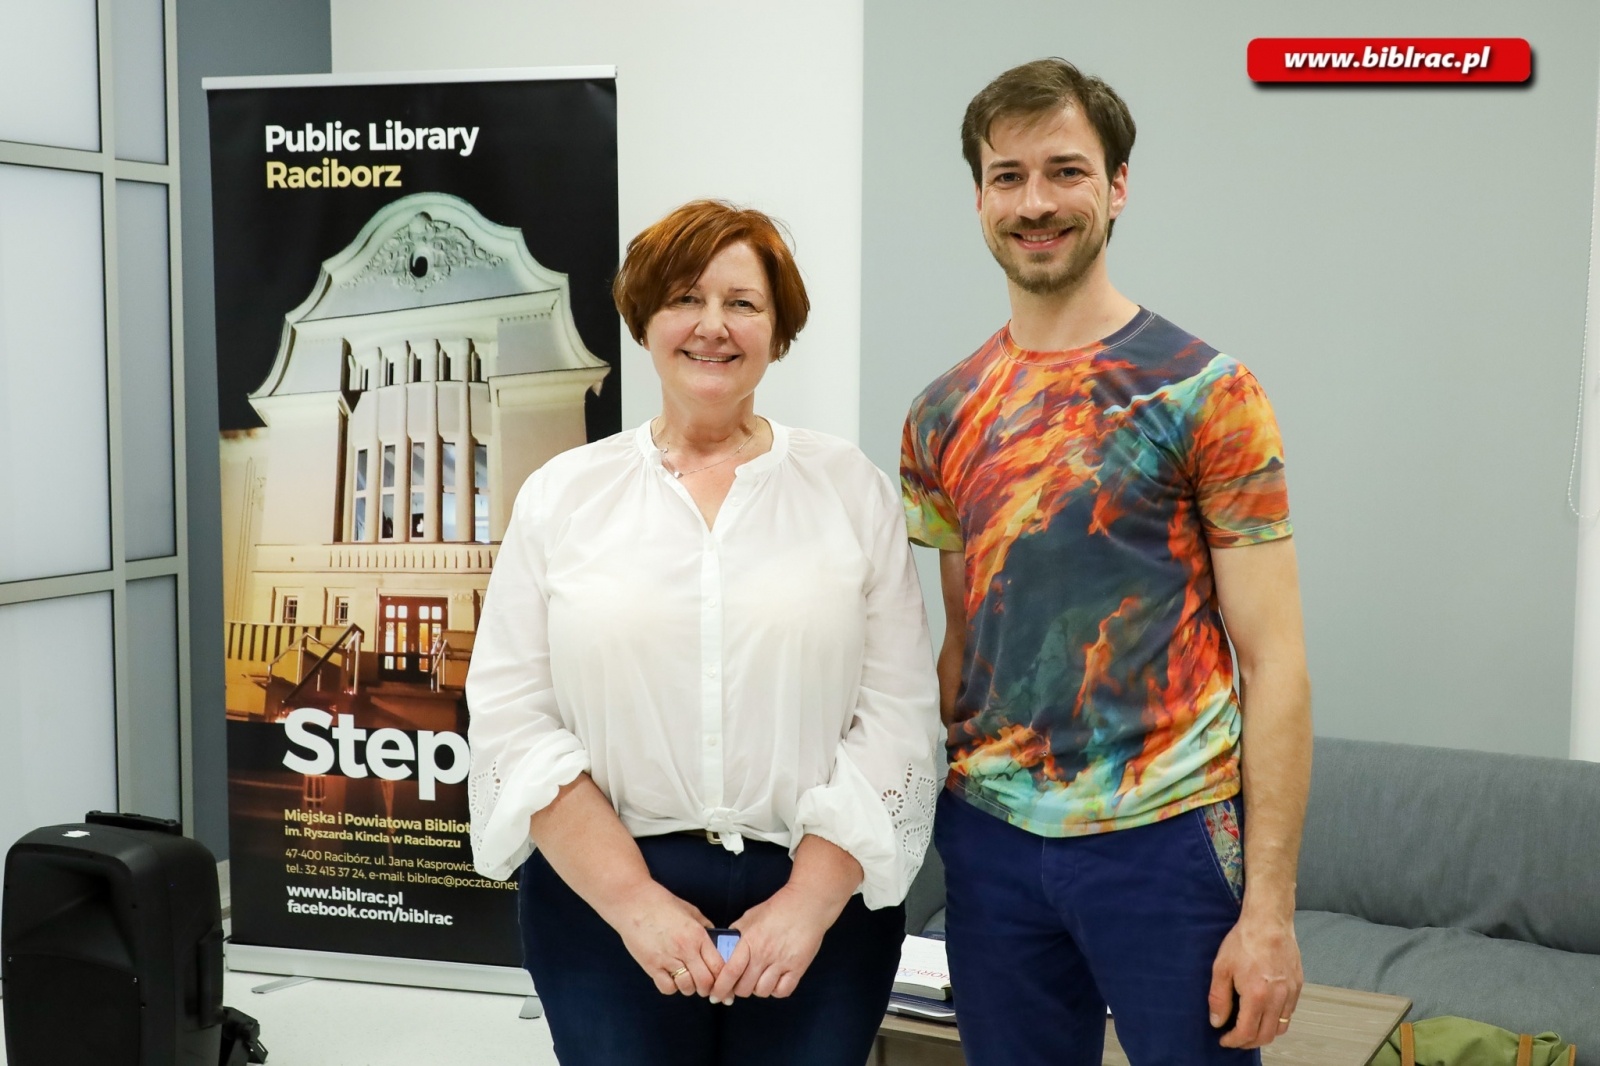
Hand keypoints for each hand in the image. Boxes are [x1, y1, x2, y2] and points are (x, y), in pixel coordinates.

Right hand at [605, 881, 724, 996]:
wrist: (634, 902)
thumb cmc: (662, 904)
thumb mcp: (690, 911)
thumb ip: (705, 927)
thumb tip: (716, 942)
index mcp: (698, 935)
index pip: (718, 966)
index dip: (722, 978)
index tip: (720, 980)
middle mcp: (685, 949)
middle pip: (705, 982)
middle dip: (707, 988)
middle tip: (705, 986)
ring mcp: (667, 959)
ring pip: (687, 988)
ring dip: (689, 988)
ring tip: (687, 980)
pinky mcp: (651, 966)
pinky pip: (667, 988)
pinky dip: (671, 987)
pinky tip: (670, 978)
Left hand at [707, 885, 833, 1001]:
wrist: (807, 904)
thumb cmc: (778, 908)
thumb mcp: (750, 916)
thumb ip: (736, 934)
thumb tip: (722, 950)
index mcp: (749, 940)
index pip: (730, 972)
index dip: (720, 988)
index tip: (715, 995)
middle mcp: (764, 953)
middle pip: (744, 987)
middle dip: (738, 990)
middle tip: (739, 984)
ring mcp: (782, 962)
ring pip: (762, 991)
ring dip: (757, 989)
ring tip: (758, 980)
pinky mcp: (798, 967)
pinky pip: (782, 991)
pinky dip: (776, 990)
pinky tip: (774, 981)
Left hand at [1209, 908, 1302, 1047]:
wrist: (1269, 921)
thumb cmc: (1244, 940)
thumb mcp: (1222, 968)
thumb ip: (1219, 998)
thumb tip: (1217, 1021)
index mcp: (1257, 995)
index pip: (1247, 1032)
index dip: (1234, 1041)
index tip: (1224, 1040)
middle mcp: (1277, 998)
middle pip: (1266, 1035)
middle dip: (1248, 1042)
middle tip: (1235, 1038)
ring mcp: (1291, 992)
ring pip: (1281, 1027)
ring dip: (1265, 1033)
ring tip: (1250, 1027)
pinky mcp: (1298, 985)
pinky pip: (1289, 1012)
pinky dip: (1277, 1019)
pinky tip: (1264, 1011)